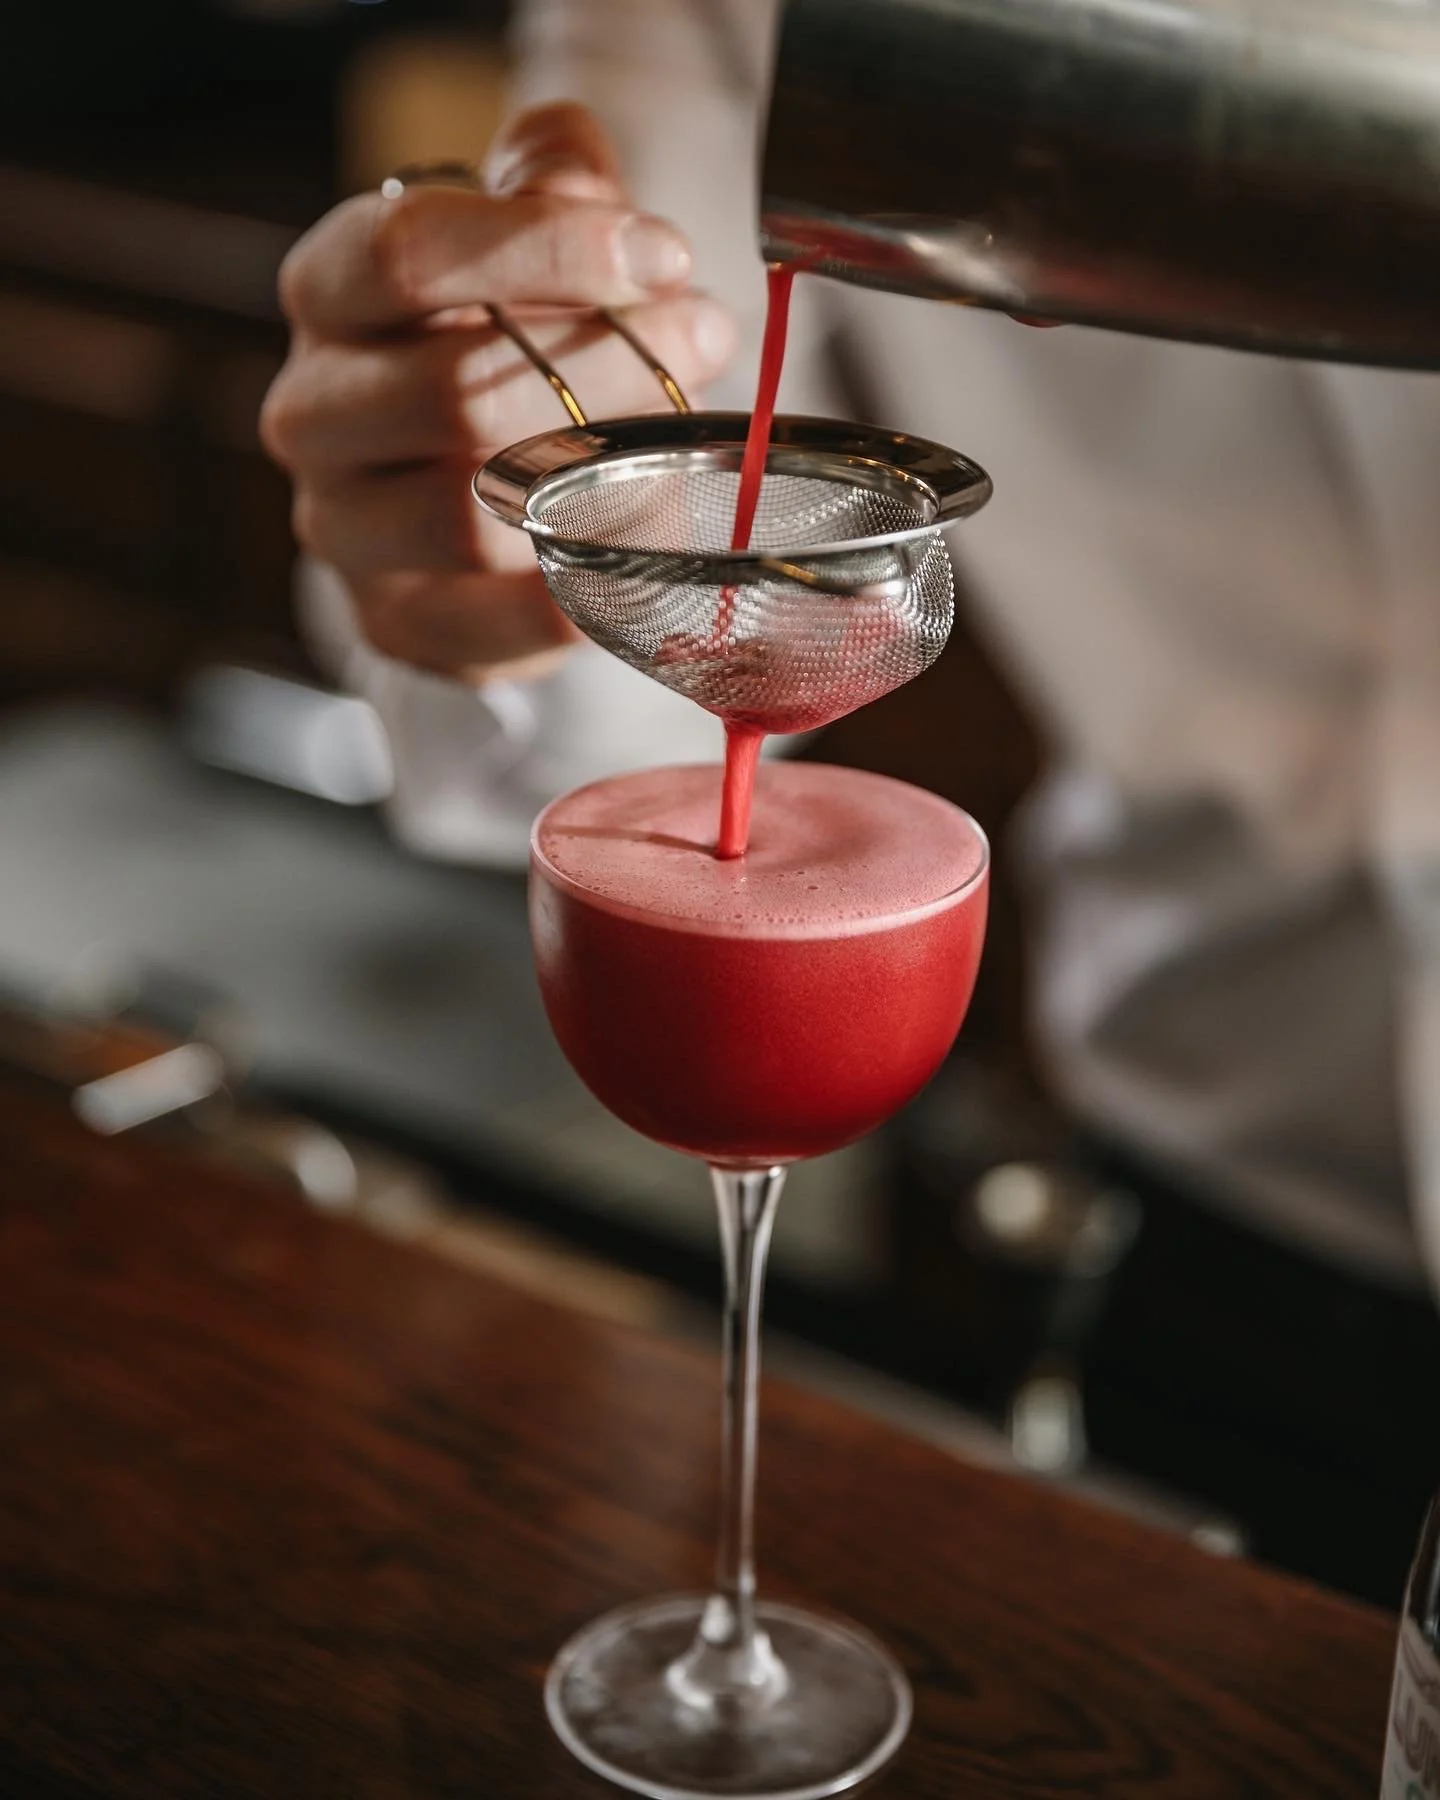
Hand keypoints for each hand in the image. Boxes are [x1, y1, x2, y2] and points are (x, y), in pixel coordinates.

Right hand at [261, 103, 735, 683]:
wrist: (462, 465)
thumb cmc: (500, 330)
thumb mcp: (528, 224)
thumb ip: (555, 178)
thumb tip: (592, 199)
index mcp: (328, 294)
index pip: (402, 257)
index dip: (549, 251)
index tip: (666, 254)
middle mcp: (313, 415)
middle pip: (453, 397)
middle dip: (606, 369)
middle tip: (701, 343)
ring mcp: (347, 529)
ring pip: (475, 518)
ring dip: (606, 478)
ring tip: (685, 441)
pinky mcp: (397, 621)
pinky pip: (492, 626)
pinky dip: (579, 590)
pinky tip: (647, 542)